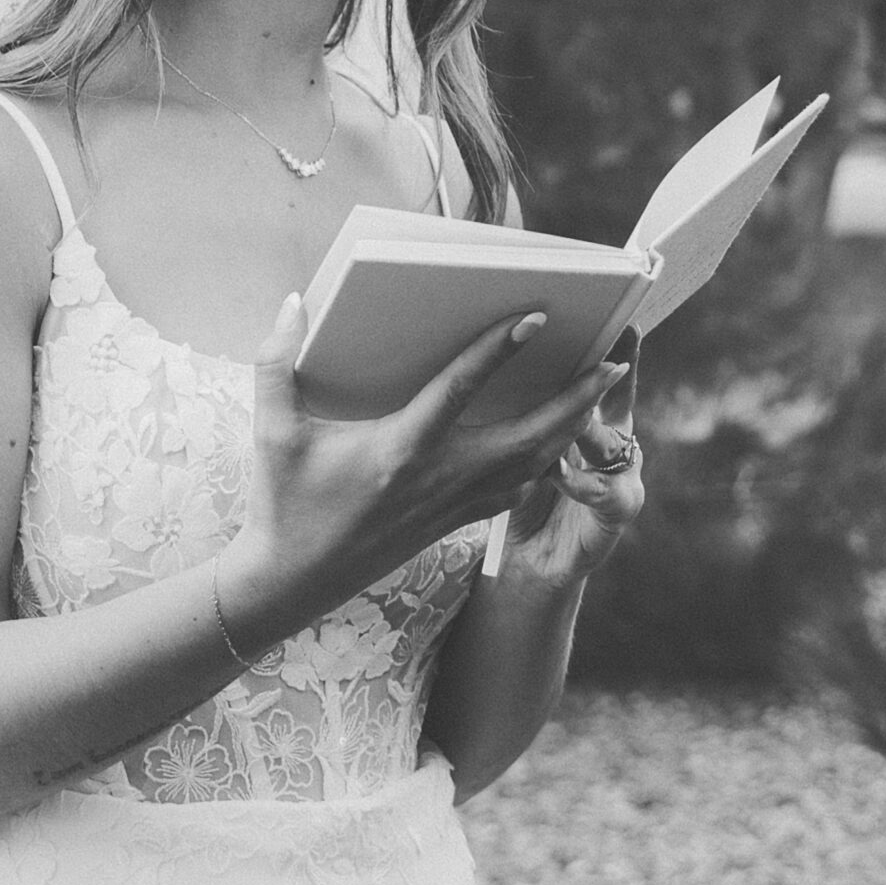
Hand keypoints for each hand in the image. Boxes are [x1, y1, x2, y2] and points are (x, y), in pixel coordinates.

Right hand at [227, 294, 631, 642]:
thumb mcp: (271, 429)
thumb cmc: (282, 502)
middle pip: (529, 437)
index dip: (499, 349)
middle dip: (577, 402)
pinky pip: (514, 491)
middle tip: (613, 365)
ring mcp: (451, 505)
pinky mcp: (451, 523)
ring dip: (569, 433)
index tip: (537, 316)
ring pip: (532, 468)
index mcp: (401, 448)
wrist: (290, 582)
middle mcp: (438, 478)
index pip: (461, 388)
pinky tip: (553, 443)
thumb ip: (276, 360)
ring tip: (598, 397)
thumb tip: (294, 301)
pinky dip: (542, 464)